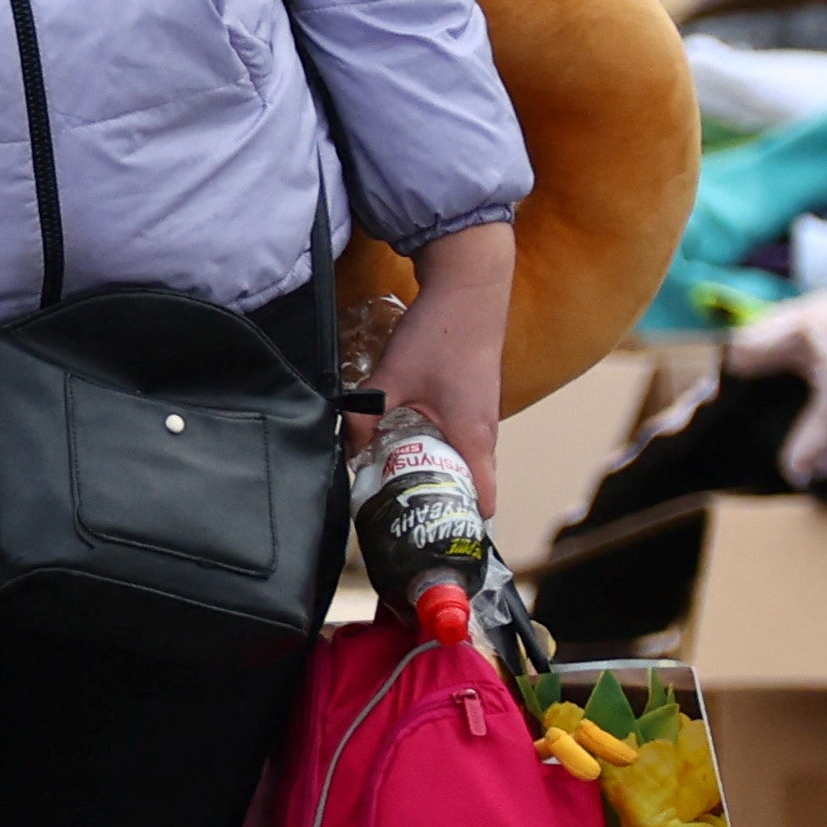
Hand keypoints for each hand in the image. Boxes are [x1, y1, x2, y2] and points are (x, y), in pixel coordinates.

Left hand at [361, 221, 519, 512]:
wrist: (470, 287)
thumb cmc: (440, 333)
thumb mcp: (392, 378)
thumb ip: (364, 416)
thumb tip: (342, 449)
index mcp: (474, 438)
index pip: (482, 501)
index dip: (459, 525)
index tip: (430, 540)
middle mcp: (484, 434)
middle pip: (469, 488)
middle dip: (438, 505)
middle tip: (401, 518)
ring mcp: (481, 418)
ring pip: (462, 463)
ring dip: (435, 476)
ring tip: (397, 488)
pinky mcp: (471, 402)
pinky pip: (458, 441)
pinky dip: (436, 451)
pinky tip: (404, 447)